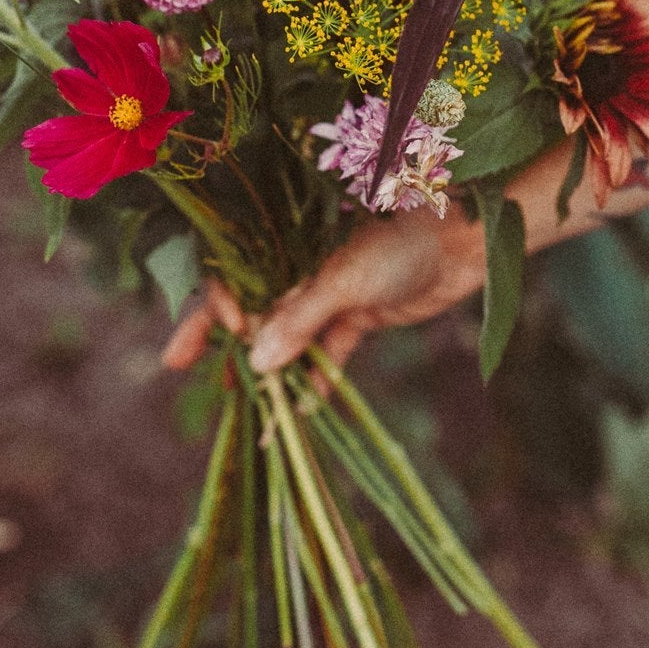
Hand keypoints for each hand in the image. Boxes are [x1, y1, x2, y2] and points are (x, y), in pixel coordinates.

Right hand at [161, 202, 485, 376]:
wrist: (462, 238)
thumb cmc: (400, 241)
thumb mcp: (345, 279)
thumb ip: (300, 320)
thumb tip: (255, 363)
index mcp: (289, 245)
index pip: (236, 276)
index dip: (219, 307)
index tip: (221, 335)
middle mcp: (303, 269)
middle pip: (253, 308)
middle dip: (223, 340)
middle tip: (186, 368)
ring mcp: (330, 294)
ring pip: (288, 336)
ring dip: (270, 369)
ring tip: (247, 404)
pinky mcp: (358, 315)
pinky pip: (327, 352)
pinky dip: (314, 378)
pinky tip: (301, 409)